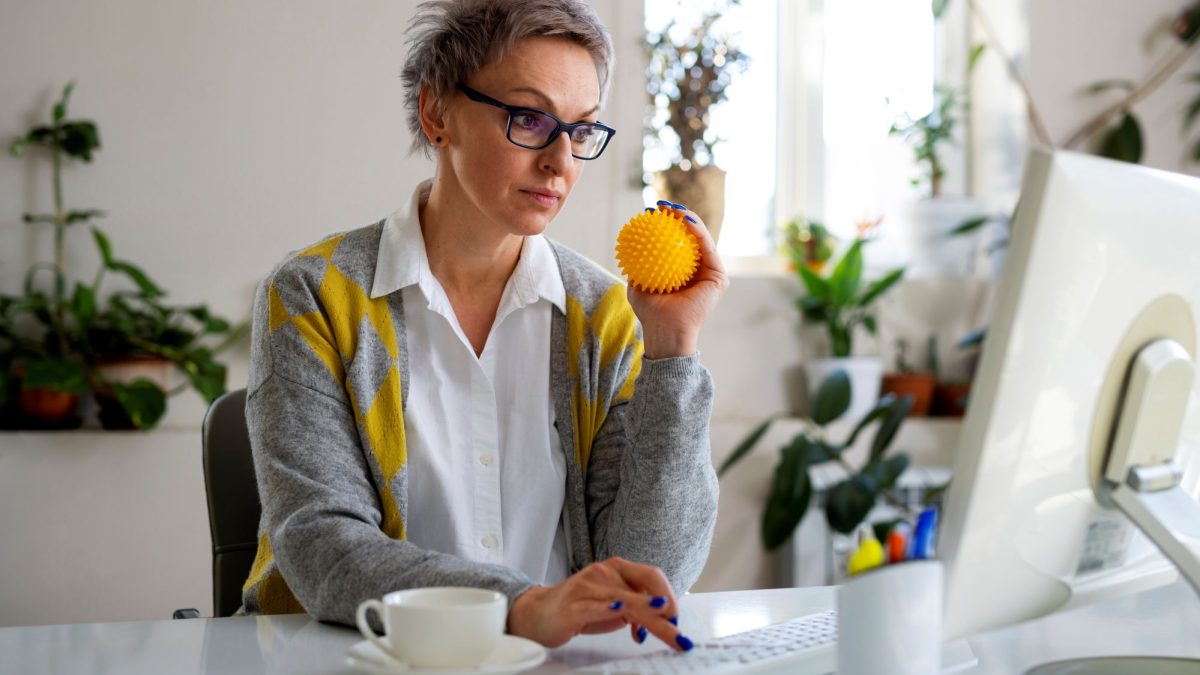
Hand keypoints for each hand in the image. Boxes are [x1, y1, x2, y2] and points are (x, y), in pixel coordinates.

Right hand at [505, 557, 692, 650]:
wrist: (538, 612)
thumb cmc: (580, 608)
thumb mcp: (613, 605)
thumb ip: (637, 607)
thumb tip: (664, 618)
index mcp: (616, 568)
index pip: (651, 576)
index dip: (669, 596)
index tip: (677, 619)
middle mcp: (603, 572)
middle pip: (642, 590)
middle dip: (666, 614)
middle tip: (680, 635)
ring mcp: (586, 587)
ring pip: (624, 601)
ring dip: (649, 618)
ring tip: (667, 630)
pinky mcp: (572, 606)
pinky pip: (594, 606)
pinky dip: (609, 608)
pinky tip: (620, 609)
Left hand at [628, 201, 728, 358]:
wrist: (666, 331)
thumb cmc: (650, 312)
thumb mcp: (637, 285)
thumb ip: (636, 268)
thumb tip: (628, 246)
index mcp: (682, 272)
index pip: (675, 243)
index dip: (665, 224)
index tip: (649, 213)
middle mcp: (699, 271)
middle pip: (690, 236)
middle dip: (677, 215)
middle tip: (661, 206)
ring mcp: (711, 273)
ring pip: (701, 238)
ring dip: (688, 218)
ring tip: (672, 207)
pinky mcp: (719, 277)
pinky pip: (707, 248)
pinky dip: (697, 230)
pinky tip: (683, 219)